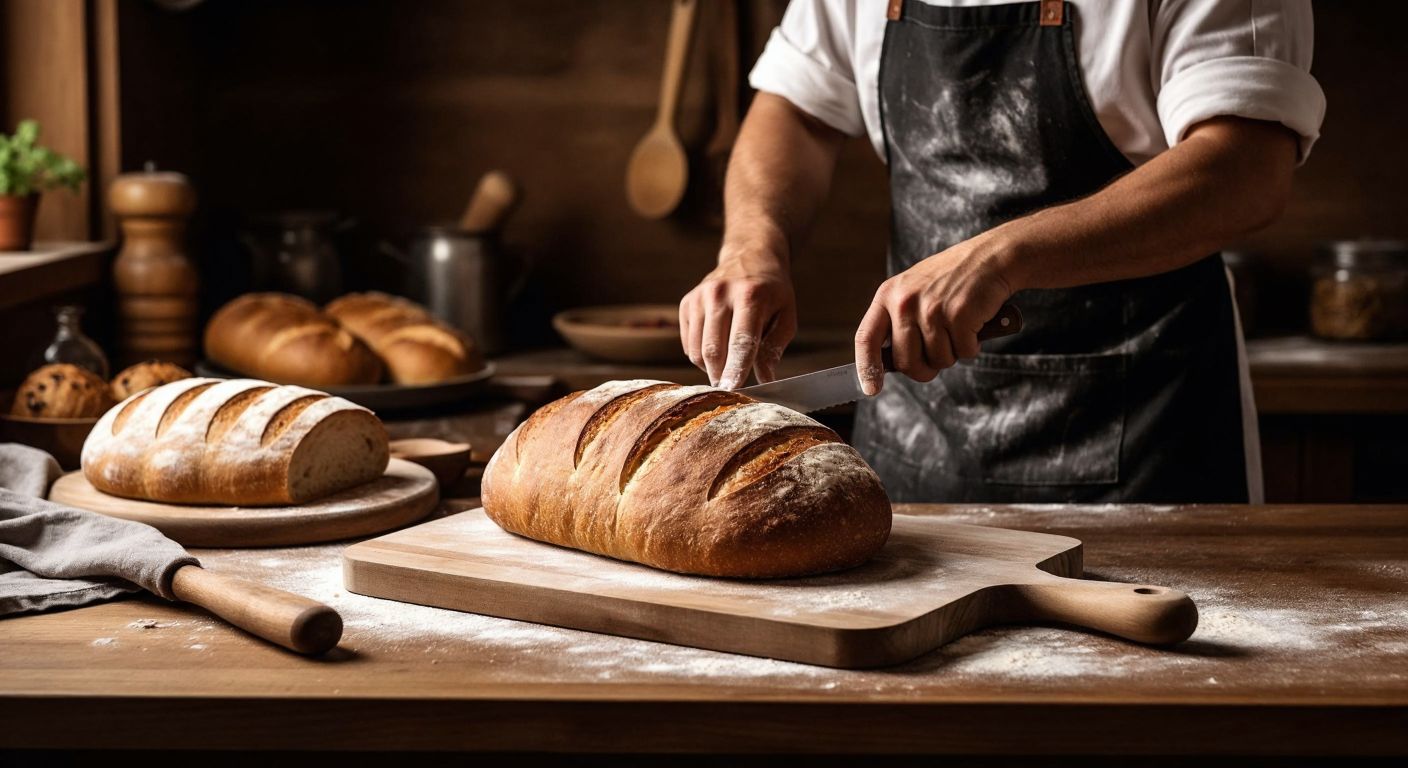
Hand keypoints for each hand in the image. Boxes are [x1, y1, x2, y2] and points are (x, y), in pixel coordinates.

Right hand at [680, 249, 796, 388]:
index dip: (736, 369)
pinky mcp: (686, 303)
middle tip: (731, 389)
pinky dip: (701, 356)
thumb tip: (764, 379)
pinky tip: (717, 349)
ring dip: (712, 368)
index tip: (732, 390)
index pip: (741, 341)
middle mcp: (720, 293)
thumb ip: (774, 347)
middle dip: (721, 376)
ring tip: (728, 365)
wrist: (749, 256)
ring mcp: (699, 297)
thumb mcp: (785, 315)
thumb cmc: (772, 292)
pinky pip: (688, 344)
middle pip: (714, 349)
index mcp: (750, 295)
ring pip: (697, 351)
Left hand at [855, 232, 1016, 394]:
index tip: (871, 389)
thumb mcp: (913, 291)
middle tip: (940, 353)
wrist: (991, 258)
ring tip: (958, 327)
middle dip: (925, 368)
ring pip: (938, 360)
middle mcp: (905, 302)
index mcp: (887, 295)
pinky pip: (964, 352)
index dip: (867, 368)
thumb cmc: (952, 279)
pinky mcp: (958, 315)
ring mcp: (931, 308)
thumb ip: (898, 323)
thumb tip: (887, 365)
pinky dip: (972, 345)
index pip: (866, 339)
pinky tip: (974, 324)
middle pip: (905, 362)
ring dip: (953, 353)